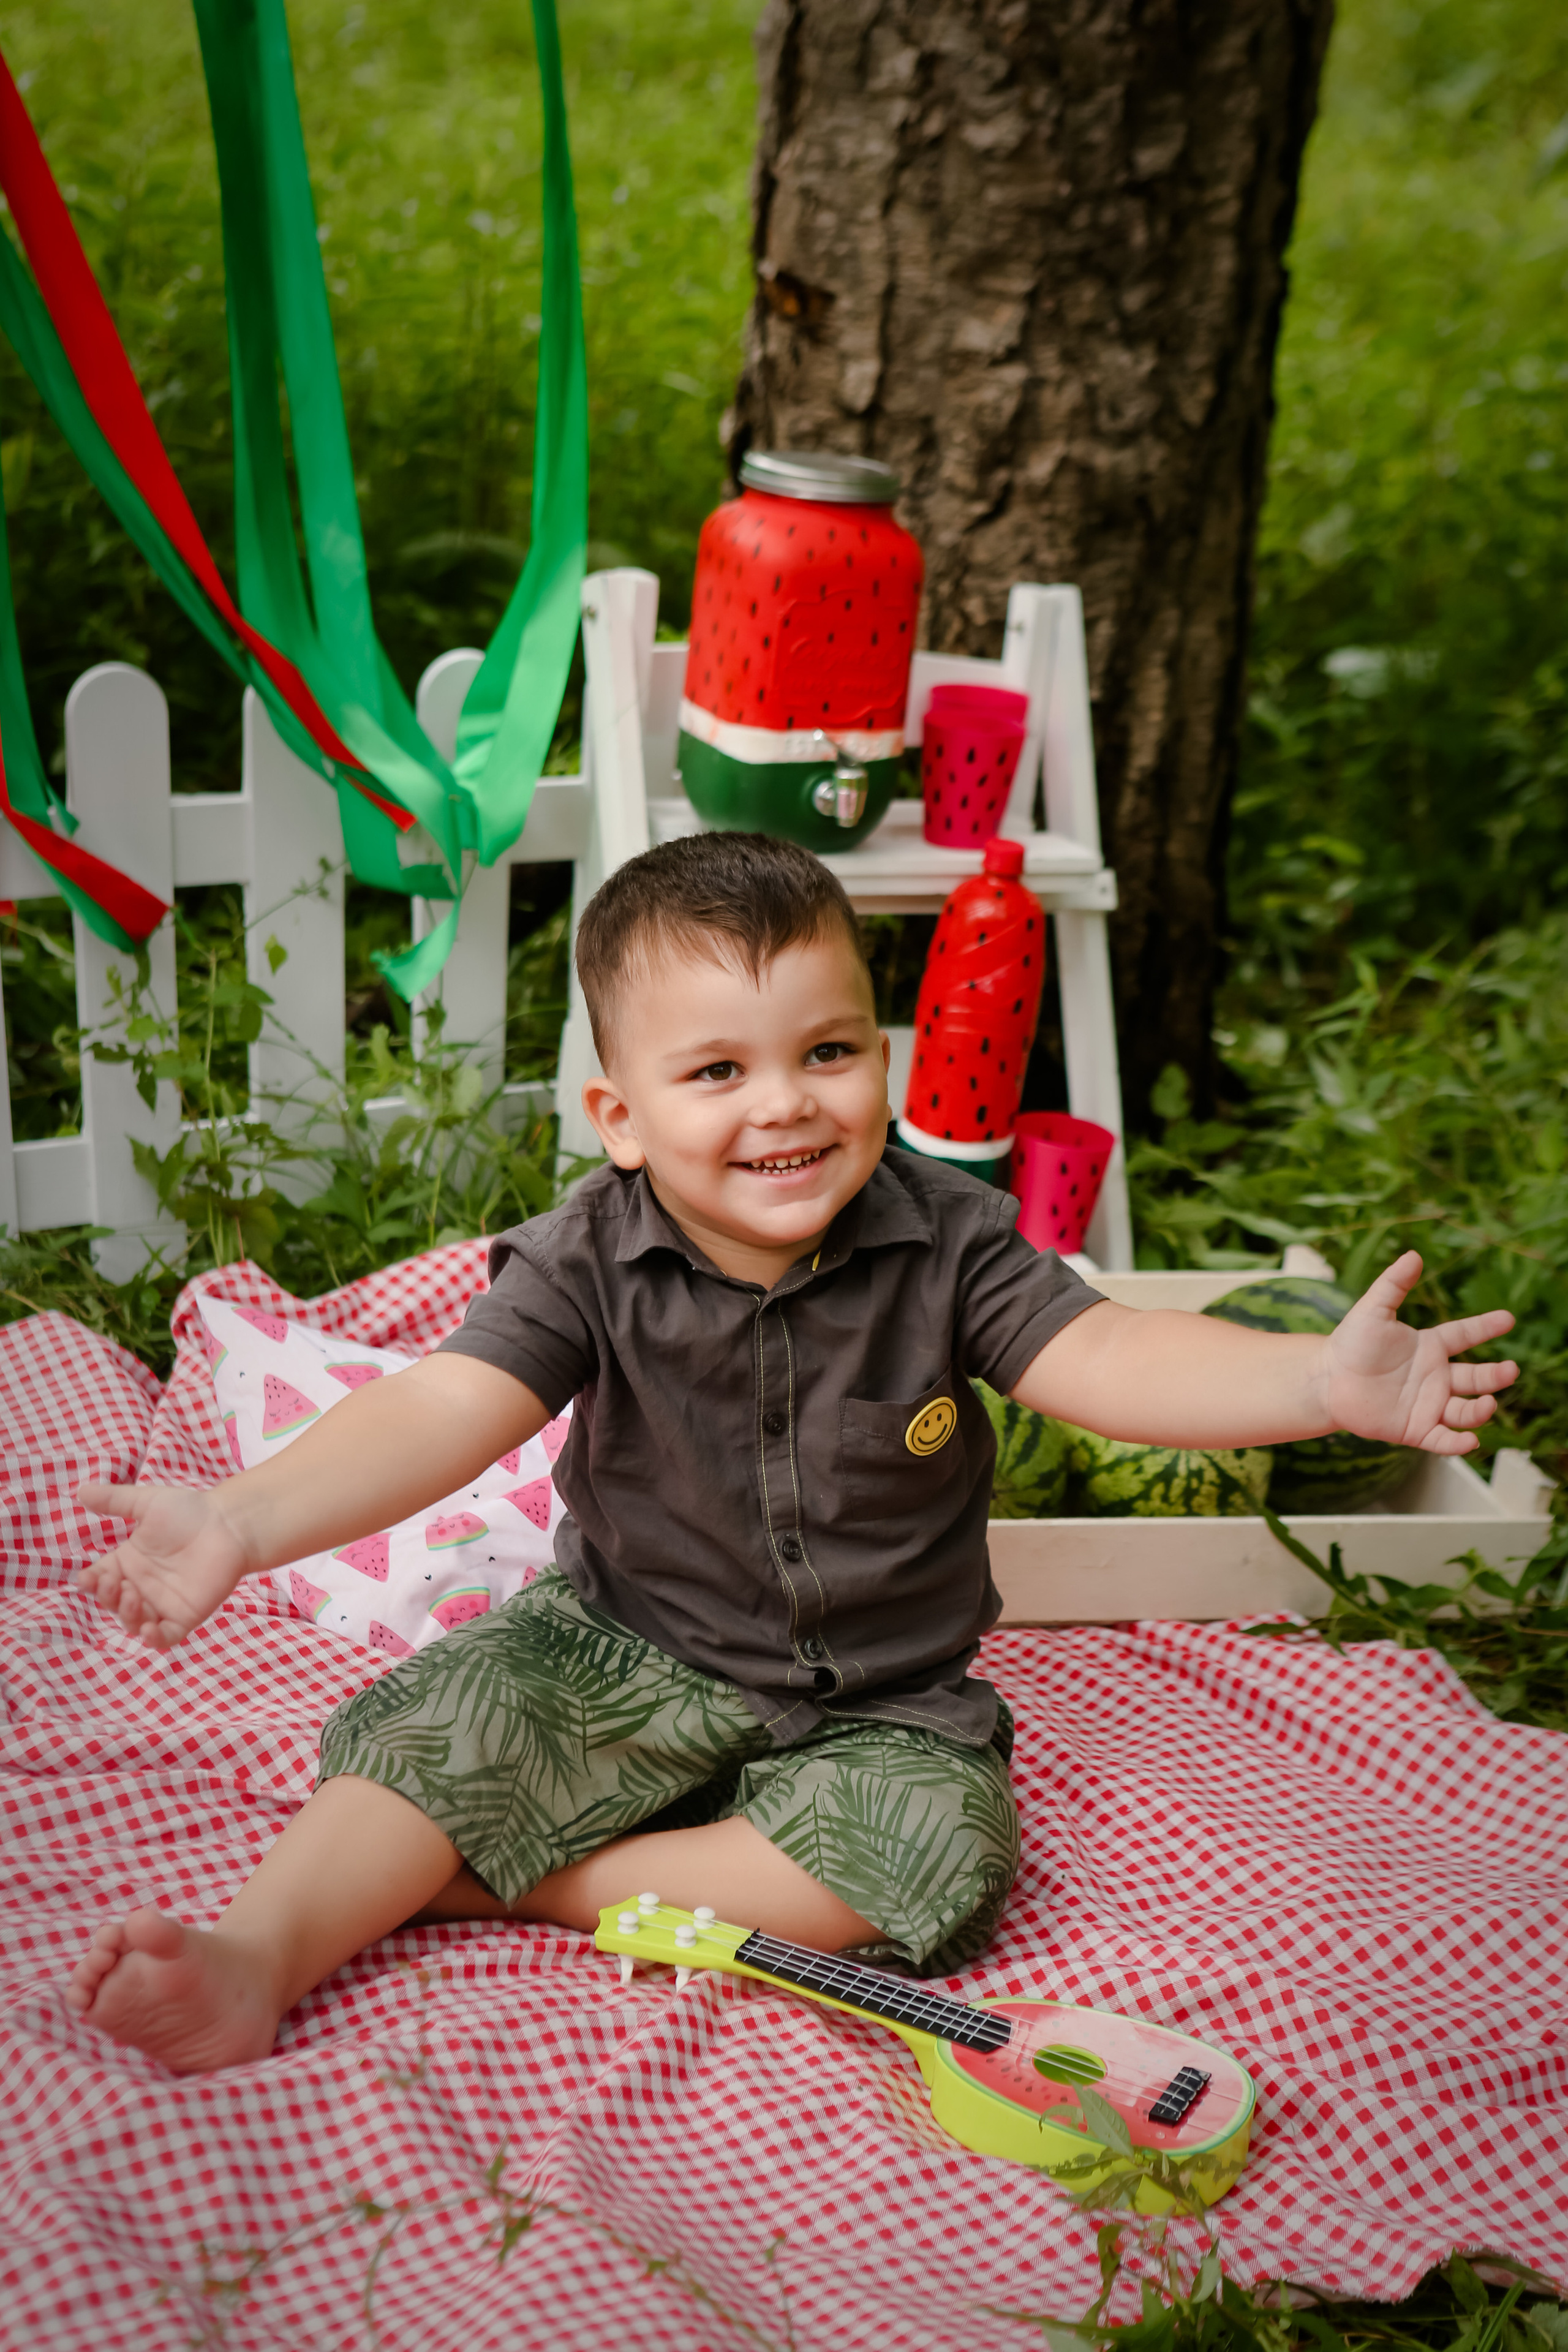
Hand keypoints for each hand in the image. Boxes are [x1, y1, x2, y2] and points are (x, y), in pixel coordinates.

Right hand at [75, 1482, 253, 1651]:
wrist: (230, 1524)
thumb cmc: (190, 1511)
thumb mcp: (147, 1502)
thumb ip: (114, 1500)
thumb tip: (80, 1490)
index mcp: (129, 1562)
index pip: (100, 1578)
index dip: (91, 1581)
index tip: (88, 1577)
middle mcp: (141, 1586)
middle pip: (113, 1602)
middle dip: (107, 1596)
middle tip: (115, 1582)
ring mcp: (163, 1603)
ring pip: (134, 1621)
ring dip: (126, 1614)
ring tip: (131, 1595)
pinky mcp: (185, 1616)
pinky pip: (165, 1637)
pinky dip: (154, 1639)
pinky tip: (148, 1630)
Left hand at [1321, 1251, 1517, 1455]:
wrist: (1326, 1380)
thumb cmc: (1350, 1343)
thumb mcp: (1373, 1310)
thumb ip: (1394, 1284)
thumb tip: (1414, 1255)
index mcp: (1430, 1347)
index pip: (1466, 1335)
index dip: (1486, 1326)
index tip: (1508, 1318)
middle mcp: (1436, 1376)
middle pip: (1476, 1377)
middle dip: (1496, 1376)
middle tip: (1510, 1370)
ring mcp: (1428, 1404)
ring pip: (1465, 1410)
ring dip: (1480, 1410)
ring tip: (1487, 1404)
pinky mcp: (1416, 1429)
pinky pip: (1444, 1439)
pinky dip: (1459, 1442)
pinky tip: (1471, 1440)